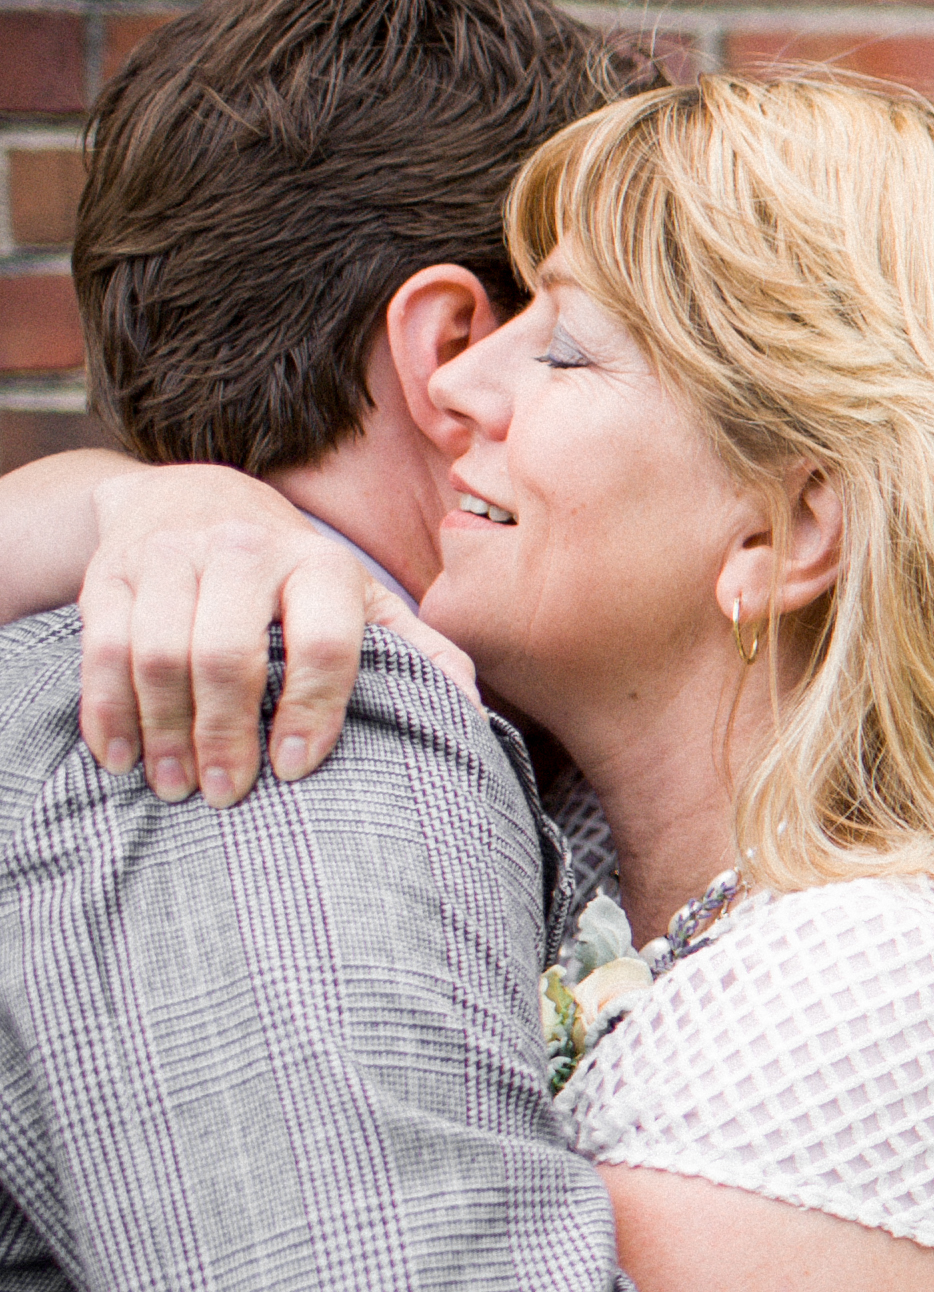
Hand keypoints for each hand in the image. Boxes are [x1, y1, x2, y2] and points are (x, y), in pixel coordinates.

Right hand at [76, 466, 470, 802]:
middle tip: (227, 795)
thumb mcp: (362, 598)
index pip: (323, 643)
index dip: (313, 710)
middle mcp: (245, 552)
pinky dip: (108, 711)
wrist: (193, 496)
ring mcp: (172, 558)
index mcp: (320, 564)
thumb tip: (474, 713)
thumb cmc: (295, 574)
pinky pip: (102, 649)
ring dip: (164, 732)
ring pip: (159, 655)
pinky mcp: (112, 572)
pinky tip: (119, 756)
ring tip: (175, 787)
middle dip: (226, 735)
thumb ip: (417, 650)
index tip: (297, 768)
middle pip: (227, 656)